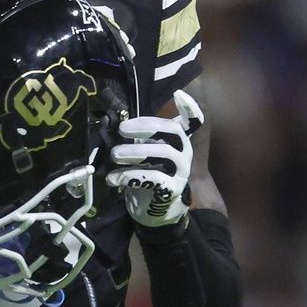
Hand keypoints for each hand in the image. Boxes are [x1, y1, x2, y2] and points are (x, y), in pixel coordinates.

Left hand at [107, 88, 201, 227]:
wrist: (155, 212)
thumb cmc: (147, 178)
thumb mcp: (143, 155)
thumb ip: (137, 138)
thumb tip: (115, 118)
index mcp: (178, 142)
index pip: (193, 121)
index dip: (189, 107)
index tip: (179, 93)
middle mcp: (183, 153)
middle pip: (171, 131)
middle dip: (145, 127)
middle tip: (122, 129)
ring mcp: (180, 172)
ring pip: (162, 153)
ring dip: (134, 151)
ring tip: (114, 154)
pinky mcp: (171, 189)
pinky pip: (153, 178)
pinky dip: (130, 176)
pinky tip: (114, 178)